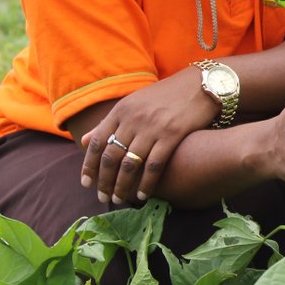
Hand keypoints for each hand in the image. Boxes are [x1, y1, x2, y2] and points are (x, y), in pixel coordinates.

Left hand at [76, 66, 215, 205]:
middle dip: (104, 181)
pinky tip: (142, 195)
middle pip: (111, 156)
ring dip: (122, 186)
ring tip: (119, 199)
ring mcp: (152, 127)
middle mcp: (133, 118)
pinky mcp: (172, 134)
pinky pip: (154, 165)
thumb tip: (83, 141)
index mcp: (121, 110)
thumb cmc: (167, 95)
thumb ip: (109, 122)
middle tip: (102, 197)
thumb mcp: (134, 103)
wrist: (201, 84)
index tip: (86, 183)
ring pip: (130, 164)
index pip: (97, 142)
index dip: (89, 166)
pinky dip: (146, 183)